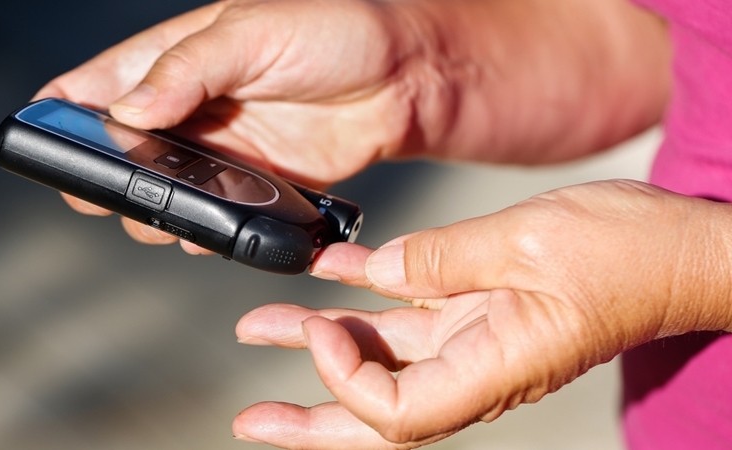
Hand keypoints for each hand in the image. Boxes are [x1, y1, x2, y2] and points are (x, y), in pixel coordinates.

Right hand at [36, 0, 440, 248]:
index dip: (61, 115)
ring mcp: (220, 150)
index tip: (43, 143)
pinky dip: (203, 226)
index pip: (95, 85)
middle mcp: (189, 108)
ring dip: (156, 209)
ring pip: (163, 191)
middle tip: (118, 192)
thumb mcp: (253, 34)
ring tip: (169, 216)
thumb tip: (126, 114)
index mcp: (175, 58)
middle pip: (120, 151)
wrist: (404, 78)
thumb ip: (187, 70)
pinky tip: (208, 231)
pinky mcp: (255, 183)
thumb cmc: (333, 32)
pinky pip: (213, 212)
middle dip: (109, 177)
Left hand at [233, 180, 731, 448]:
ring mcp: (474, 337)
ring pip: (383, 353)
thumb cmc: (629, 254)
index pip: (398, 412)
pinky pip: (407, 306)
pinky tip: (327, 271)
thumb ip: (446, 259)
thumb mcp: (530, 242)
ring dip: (321, 339)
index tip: (325, 326)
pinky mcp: (476, 304)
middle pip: (377, 411)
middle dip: (310, 417)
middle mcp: (478, 365)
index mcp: (497, 368)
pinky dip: (364, 289)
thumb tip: (380, 270)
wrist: (675, 248)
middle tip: (251, 419)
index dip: (346, 380)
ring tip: (263, 324)